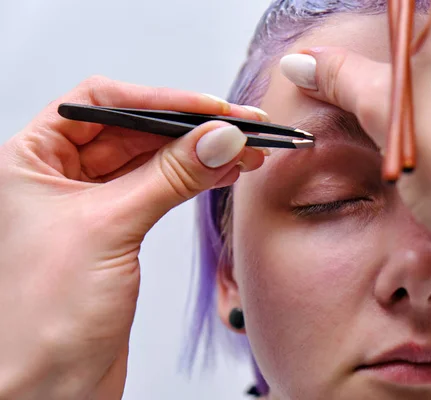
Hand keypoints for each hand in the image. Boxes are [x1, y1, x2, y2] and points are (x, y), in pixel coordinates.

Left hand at [0, 76, 265, 398]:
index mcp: (31, 159)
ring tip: (244, 150)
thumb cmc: (42, 318)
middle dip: (188, 127)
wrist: (48, 388)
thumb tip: (218, 137)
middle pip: (134, 130)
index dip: (159, 99)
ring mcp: (91, 203)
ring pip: (152, 160)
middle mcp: (58, 176)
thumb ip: (170, 177)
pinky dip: (193, 179)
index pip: (101, 103)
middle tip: (239, 128)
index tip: (209, 107)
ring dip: (198, 153)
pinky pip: (160, 189)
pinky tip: (222, 172)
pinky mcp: (118, 230)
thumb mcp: (109, 228)